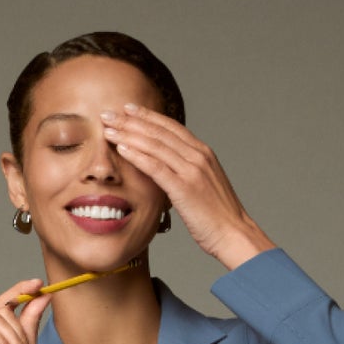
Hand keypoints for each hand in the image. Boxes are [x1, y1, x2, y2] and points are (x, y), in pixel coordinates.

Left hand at [99, 105, 270, 265]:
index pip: (170, 127)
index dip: (147, 116)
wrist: (235, 234)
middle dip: (131, 120)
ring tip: (108, 129)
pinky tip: (121, 149)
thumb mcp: (205, 185)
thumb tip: (172, 170)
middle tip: (108, 113)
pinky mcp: (184, 188)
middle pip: (159, 131)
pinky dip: (137, 156)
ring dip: (128, 135)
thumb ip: (189, 172)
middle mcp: (197, 156)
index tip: (127, 109)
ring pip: (155, 145)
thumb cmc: (219, 216)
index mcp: (202, 153)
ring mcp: (191, 171)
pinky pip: (156, 167)